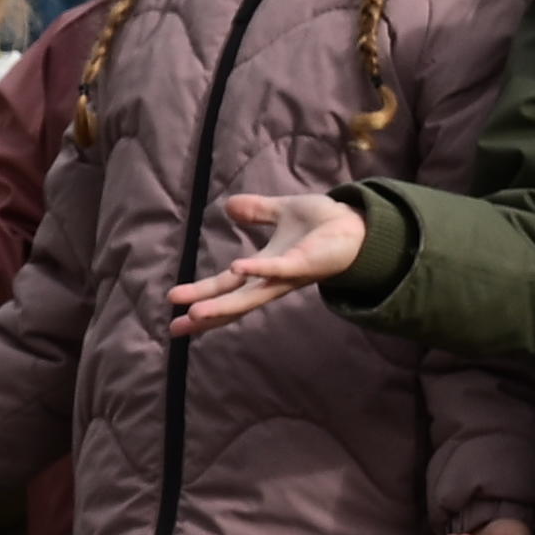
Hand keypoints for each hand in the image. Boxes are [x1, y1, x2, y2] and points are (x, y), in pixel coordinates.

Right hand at [165, 190, 364, 336]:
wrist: (358, 223)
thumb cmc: (322, 224)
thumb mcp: (281, 212)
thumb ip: (256, 212)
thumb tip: (228, 207)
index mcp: (264, 269)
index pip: (227, 288)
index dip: (202, 299)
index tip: (176, 314)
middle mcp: (273, 280)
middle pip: (233, 300)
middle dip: (206, 313)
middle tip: (177, 328)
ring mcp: (288, 275)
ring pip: (251, 295)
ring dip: (224, 305)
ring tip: (197, 313)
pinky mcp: (304, 264)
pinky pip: (278, 269)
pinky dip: (258, 269)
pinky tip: (237, 268)